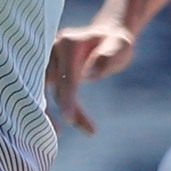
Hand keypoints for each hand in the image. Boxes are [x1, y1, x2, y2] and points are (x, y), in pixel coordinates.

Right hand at [46, 18, 137, 133]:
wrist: (108, 37)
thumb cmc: (117, 44)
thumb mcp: (120, 47)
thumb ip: (108, 57)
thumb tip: (92, 73)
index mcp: (68, 43)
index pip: (66, 76)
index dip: (67, 98)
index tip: (70, 120)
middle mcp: (53, 50)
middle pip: (50, 84)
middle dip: (58, 109)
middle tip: (67, 132)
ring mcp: (49, 60)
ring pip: (49, 91)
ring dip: (58, 112)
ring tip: (76, 132)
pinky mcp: (51, 70)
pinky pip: (53, 93)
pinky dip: (64, 108)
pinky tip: (78, 123)